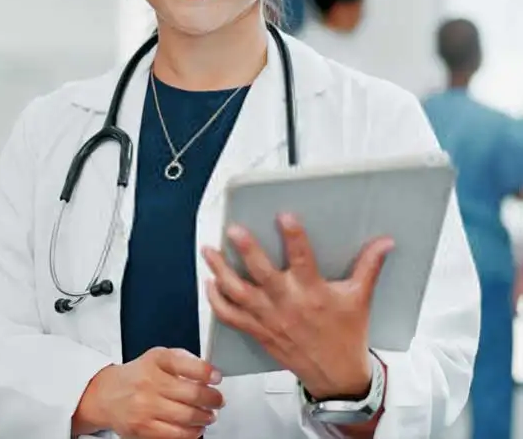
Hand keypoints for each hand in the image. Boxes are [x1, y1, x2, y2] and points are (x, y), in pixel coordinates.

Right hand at [73, 347, 224, 438]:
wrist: (108, 394)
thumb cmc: (139, 375)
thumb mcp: (159, 357)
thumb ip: (184, 361)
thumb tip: (209, 372)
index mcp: (157, 360)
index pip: (188, 365)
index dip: (207, 372)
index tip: (217, 378)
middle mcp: (150, 382)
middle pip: (192, 394)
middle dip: (212, 399)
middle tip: (218, 401)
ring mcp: (146, 407)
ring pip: (186, 417)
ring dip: (204, 418)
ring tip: (209, 415)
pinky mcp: (143, 428)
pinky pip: (175, 435)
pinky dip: (191, 433)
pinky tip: (196, 428)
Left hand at [202, 213, 392, 399]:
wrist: (336, 377)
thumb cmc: (347, 335)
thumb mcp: (360, 298)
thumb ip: (369, 266)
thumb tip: (385, 242)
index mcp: (313, 292)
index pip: (303, 259)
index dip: (294, 237)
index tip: (285, 216)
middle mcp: (288, 304)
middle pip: (262, 275)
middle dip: (246, 252)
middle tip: (233, 230)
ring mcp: (269, 319)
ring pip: (238, 294)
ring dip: (221, 272)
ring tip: (209, 250)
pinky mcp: (258, 331)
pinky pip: (231, 317)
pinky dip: (216, 301)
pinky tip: (209, 284)